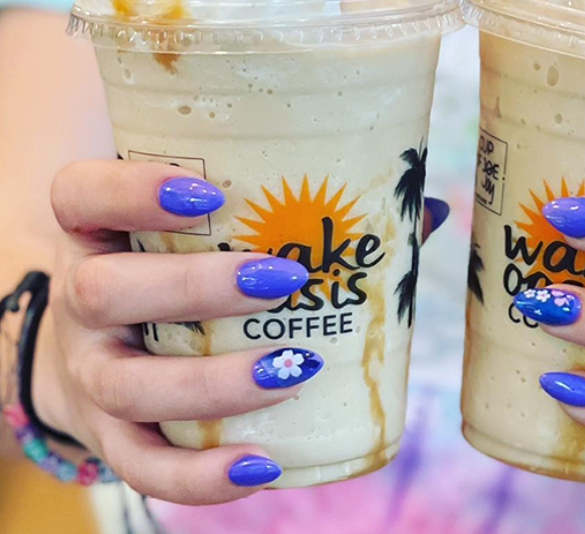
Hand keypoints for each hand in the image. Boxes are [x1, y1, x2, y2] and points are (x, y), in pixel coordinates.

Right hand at [33, 160, 447, 504]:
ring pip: (124, 382)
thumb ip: (306, 215)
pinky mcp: (106, 435)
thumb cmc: (175, 268)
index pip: (81, 194)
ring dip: (211, 383)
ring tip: (293, 370)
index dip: (132, 190)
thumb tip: (423, 212)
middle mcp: (80, 297)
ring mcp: (88, 370)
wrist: (91, 345)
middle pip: (105, 290)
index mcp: (99, 229)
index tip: (209, 195)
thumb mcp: (207, 233)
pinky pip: (137, 465)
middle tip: (282, 279)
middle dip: (194, 288)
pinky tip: (261, 466)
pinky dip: (196, 474)